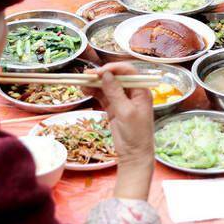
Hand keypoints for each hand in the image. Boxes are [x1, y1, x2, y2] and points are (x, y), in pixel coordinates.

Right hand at [88, 62, 154, 200]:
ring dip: (95, 83)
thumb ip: (115, 92)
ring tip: (82, 82)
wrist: (134, 155)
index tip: (100, 71)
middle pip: (116, 78)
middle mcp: (132, 93)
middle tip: (86, 75)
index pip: (128, 72)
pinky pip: (103, 96)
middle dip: (101, 75)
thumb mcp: (125, 112)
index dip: (114, 68)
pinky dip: (95, 92)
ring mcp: (122, 100)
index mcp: (141, 91)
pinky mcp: (114, 108)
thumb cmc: (135, 134)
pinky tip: (85, 90)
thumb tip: (106, 74)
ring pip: (108, 86)